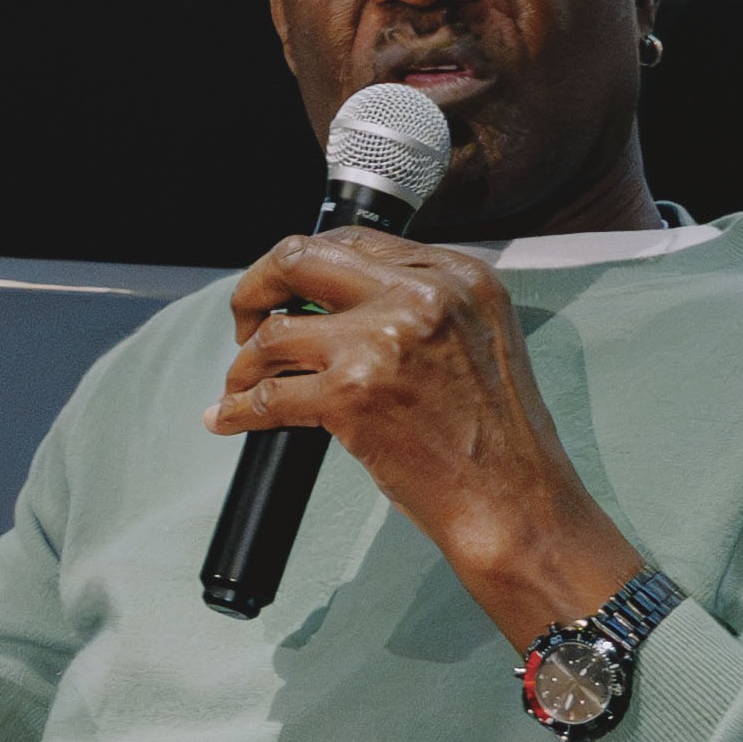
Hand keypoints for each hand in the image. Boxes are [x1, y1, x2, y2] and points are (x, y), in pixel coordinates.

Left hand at [211, 227, 653, 644]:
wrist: (513, 500)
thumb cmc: (497, 436)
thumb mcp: (480, 336)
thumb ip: (420, 305)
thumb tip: (337, 302)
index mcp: (456, 274)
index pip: (353, 241)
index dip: (304, 266)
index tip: (284, 291)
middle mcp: (420, 295)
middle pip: (301, 260)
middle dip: (256, 287)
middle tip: (244, 322)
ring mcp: (382, 343)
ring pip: (275, 331)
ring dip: (245, 362)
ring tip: (241, 384)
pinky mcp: (353, 395)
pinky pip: (267, 394)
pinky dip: (238, 409)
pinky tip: (229, 418)